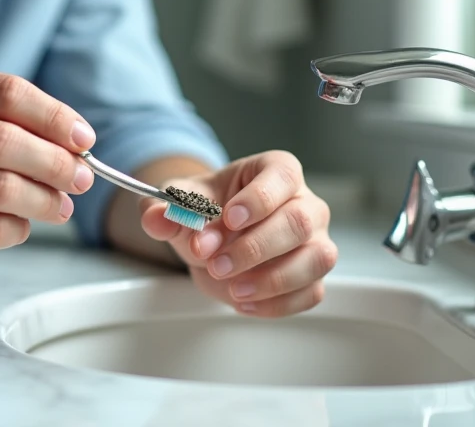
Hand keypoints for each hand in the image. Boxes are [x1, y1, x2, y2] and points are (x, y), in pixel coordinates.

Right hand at [0, 67, 96, 264]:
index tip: (84, 140)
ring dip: (45, 200)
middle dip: (55, 163)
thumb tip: (77, 146)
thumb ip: (18, 120)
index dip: (54, 117)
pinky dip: (19, 228)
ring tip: (61, 206)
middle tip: (82, 178)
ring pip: (1, 189)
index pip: (8, 93)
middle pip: (4, 142)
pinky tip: (21, 223)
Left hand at [140, 151, 336, 316]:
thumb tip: (158, 217)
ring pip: (316, 258)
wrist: (213, 239)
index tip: (230, 218)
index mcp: (276, 171)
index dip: (259, 198)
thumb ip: (166, 208)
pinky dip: (277, 304)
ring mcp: (314, 240)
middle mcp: (304, 203)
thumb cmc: (208, 211)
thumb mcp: (180, 203)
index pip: (281, 176)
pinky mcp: (312, 276)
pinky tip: (245, 301)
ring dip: (273, 280)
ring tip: (233, 288)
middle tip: (218, 263)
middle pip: (299, 221)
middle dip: (255, 247)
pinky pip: (310, 293)